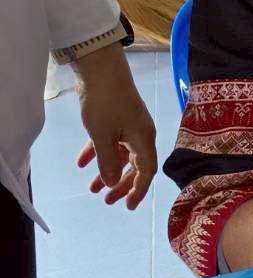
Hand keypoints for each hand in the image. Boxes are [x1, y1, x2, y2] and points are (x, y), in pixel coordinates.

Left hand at [72, 42, 155, 210]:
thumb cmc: (105, 103)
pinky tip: (81, 163)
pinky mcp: (117, 119)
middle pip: (135, 166)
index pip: (146, 171)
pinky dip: (98, 153)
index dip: (138, 190)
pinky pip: (110, 142)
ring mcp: (129, 126)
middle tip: (106, 201)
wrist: (101, 70)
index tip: (129, 207)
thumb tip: (111, 184)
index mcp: (143, 139)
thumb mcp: (103, 136)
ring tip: (91, 187)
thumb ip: (107, 162)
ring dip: (107, 171)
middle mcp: (140, 134)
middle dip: (121, 185)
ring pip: (121, 155)